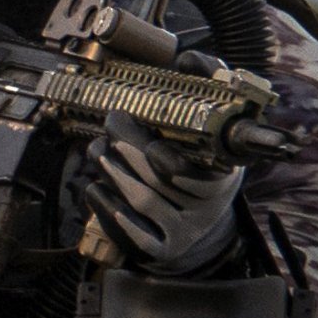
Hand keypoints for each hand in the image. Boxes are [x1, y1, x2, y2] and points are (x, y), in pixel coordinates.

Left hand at [86, 113, 241, 272]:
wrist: (193, 221)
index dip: (170, 162)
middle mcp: (206, 211)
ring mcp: (183, 233)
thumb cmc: (198, 167)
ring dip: (115, 174)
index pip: (201, 176)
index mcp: (223, 181)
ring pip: (144, 202)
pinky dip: (109, 211)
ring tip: (97, 150)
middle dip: (131, 152)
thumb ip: (207, 102)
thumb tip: (194, 67)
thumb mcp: (212, 139)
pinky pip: (133, 235)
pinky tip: (94, 188)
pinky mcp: (159, 250)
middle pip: (163, 183)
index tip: (149, 143)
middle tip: (112, 125)